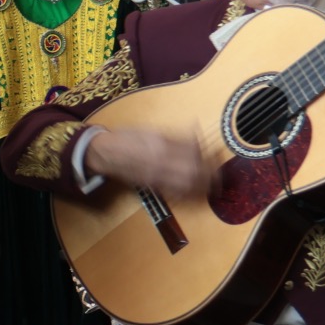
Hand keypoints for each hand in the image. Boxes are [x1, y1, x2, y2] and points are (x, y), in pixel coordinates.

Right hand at [84, 128, 217, 199]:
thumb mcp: (151, 130)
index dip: (208, 154)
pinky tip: (196, 194)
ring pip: (185, 185)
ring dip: (203, 187)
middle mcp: (159, 160)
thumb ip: (175, 135)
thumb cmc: (127, 138)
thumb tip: (197, 134)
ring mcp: (155, 175)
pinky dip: (188, 195)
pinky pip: (174, 193)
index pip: (192, 150)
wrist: (104, 153)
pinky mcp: (151, 185)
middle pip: (192, 171)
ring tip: (214, 186)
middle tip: (220, 175)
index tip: (217, 155)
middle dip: (210, 175)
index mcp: (160, 143)